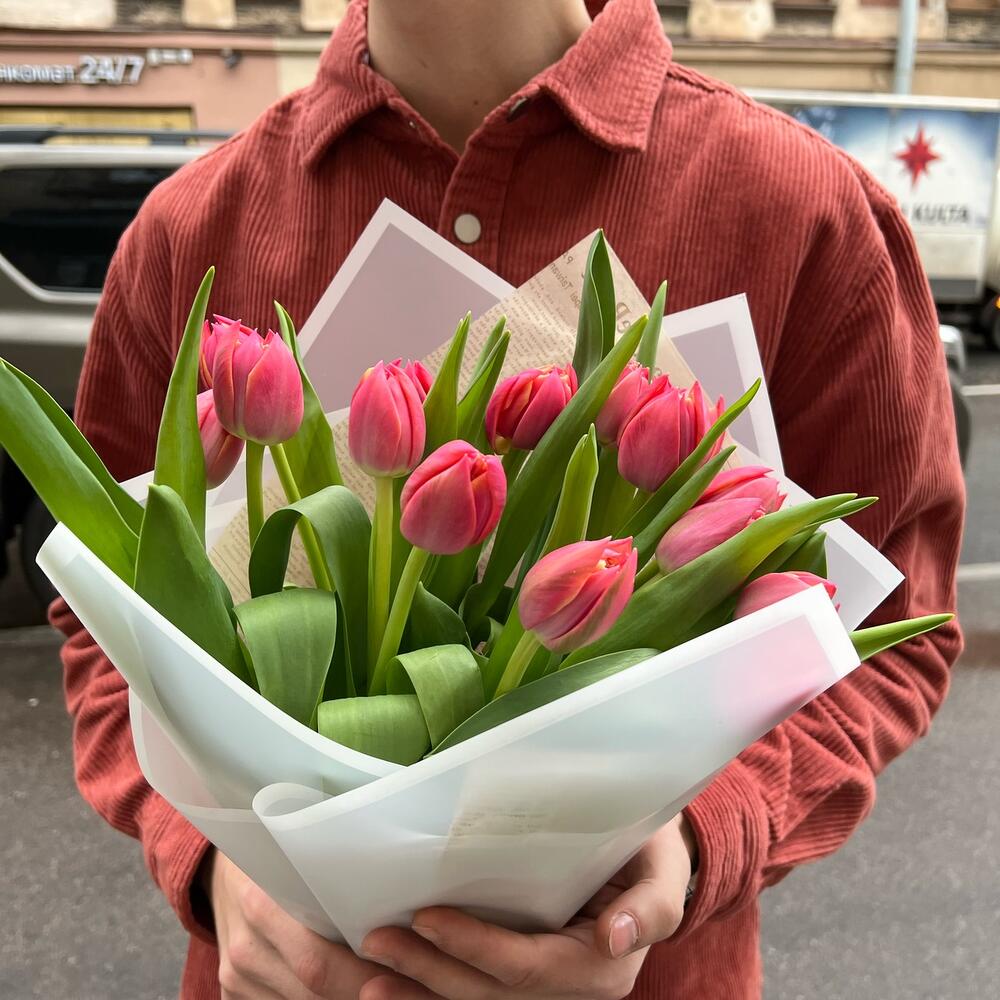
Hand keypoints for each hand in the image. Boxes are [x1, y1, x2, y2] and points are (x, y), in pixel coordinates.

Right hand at [204, 849, 416, 998]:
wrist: (219, 873)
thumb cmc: (276, 856)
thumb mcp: (299, 856)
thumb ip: (336, 883)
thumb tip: (395, 906)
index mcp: (261, 905)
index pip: (317, 961)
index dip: (362, 975)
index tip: (400, 970)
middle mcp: (245, 948)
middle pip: (312, 992)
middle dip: (360, 992)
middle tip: (401, 984)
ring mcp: (235, 977)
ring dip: (341, 999)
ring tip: (383, 984)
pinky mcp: (231, 994)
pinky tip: (343, 988)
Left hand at [359, 814, 696, 999]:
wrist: (649, 865)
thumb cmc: (650, 853)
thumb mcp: (661, 868)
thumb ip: (650, 905)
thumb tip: (615, 937)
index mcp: (601, 968)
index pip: (526, 968)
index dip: (474, 949)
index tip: (427, 919)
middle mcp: (570, 991)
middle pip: (490, 993)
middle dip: (430, 972)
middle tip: (376, 941)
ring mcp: (544, 992)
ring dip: (421, 994)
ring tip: (371, 979)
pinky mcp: (523, 982)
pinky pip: (476, 994)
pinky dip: (433, 992)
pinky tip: (392, 986)